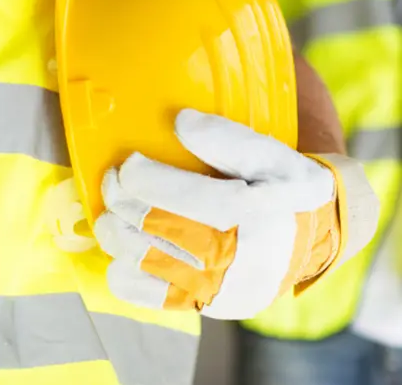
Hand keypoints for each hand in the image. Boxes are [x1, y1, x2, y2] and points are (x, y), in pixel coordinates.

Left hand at [94, 109, 334, 318]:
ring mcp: (216, 289)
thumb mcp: (271, 155)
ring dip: (114, 231)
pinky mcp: (205, 306)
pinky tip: (126, 247)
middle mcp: (234, 259)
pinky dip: (122, 269)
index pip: (186, 198)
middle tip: (113, 180)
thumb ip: (227, 138)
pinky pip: (143, 295)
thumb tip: (180, 122)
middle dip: (120, 199)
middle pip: (154, 228)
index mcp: (253, 216)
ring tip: (113, 210)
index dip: (145, 178)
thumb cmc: (286, 188)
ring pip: (139, 261)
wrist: (315, 235)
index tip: (129, 163)